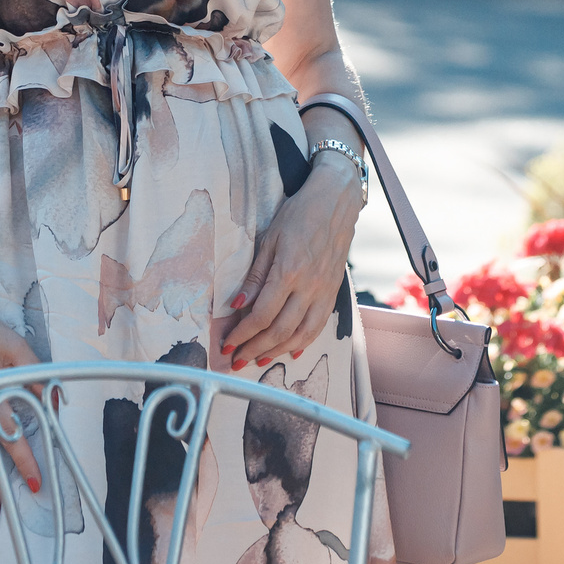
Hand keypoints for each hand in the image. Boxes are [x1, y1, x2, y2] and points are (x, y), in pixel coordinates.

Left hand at [222, 156, 362, 370]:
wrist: (336, 202)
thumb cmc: (299, 215)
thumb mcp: (269, 239)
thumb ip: (255, 275)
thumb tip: (237, 305)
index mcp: (289, 271)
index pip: (262, 314)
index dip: (243, 334)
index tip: (228, 344)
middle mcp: (309, 286)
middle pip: (280, 330)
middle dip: (255, 349)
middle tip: (237, 359)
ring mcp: (324, 292)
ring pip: (301, 334)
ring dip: (277, 352)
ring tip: (258, 360)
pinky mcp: (333, 292)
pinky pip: (318, 326)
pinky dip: (304, 342)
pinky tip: (291, 351)